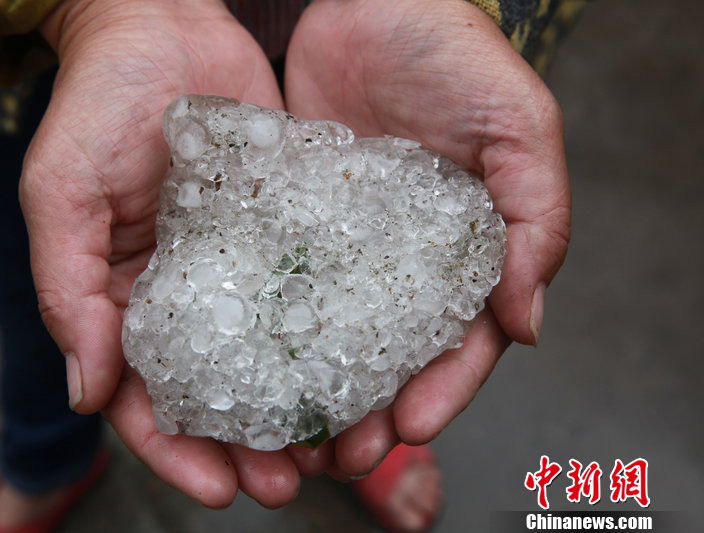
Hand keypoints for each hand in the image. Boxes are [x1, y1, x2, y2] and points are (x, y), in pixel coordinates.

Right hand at [20, 0, 299, 507]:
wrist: (162, 27)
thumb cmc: (97, 106)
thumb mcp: (62, 195)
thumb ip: (67, 292)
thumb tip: (87, 394)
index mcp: (124, 302)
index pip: (145, 400)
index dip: (177, 451)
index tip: (219, 489)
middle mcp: (188, 296)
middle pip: (218, 392)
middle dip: (249, 445)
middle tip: (290, 480)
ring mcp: (240, 267)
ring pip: (271, 354)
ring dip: (298, 404)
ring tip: (338, 443)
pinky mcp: (284, 231)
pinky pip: (309, 290)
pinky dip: (329, 332)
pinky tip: (362, 362)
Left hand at [283, 0, 570, 476]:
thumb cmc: (451, 52)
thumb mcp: (518, 126)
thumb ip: (537, 218)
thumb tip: (530, 323)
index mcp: (465, 250)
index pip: (462, 339)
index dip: (442, 389)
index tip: (409, 428)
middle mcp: (403, 258)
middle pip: (390, 354)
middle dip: (370, 408)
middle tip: (340, 453)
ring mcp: (343, 244)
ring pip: (332, 334)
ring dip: (315, 388)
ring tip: (291, 434)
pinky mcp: (291, 220)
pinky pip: (281, 283)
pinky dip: (270, 329)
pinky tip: (250, 363)